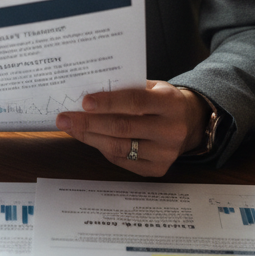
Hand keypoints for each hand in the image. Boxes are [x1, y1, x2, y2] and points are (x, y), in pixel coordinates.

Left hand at [55, 81, 207, 176]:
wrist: (191, 122)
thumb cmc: (162, 100)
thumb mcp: (152, 86)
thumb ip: (126, 89)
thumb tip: (88, 95)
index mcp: (169, 103)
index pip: (135, 102)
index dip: (108, 102)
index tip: (84, 102)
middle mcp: (170, 130)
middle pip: (122, 128)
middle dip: (88, 123)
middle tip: (64, 119)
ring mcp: (166, 153)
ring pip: (119, 147)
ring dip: (90, 137)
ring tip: (70, 128)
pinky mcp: (158, 169)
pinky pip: (122, 160)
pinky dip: (102, 149)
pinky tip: (89, 138)